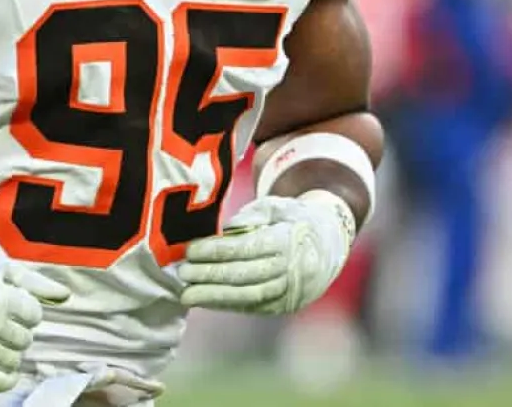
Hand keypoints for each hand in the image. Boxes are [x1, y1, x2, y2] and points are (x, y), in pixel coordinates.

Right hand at [0, 237, 70, 392]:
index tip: (13, 303)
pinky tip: (4, 368)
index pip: (34, 316)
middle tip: (1, 318)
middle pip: (25, 339)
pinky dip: (4, 378)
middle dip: (18, 329)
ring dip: (11, 351)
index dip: (27, 309)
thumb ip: (34, 283)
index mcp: (1, 297)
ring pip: (13, 360)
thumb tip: (65, 296)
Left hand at [179, 191, 354, 314]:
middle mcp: (290, 269)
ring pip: (246, 296)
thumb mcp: (277, 205)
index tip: (191, 250)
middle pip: (243, 275)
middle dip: (209, 276)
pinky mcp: (284, 305)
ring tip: (186, 295)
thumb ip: (252, 216)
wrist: (329, 244)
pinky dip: (226, 304)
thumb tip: (225, 231)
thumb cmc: (293, 219)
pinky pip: (251, 306)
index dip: (216, 251)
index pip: (245, 249)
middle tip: (182, 273)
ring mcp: (288, 291)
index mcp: (287, 241)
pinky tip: (204, 300)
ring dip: (213, 297)